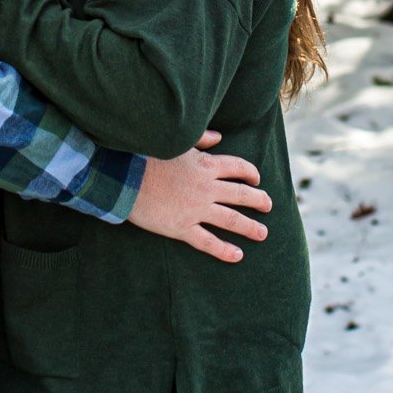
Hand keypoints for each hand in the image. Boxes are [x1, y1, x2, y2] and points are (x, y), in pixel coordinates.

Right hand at [130, 131, 271, 262]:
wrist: (124, 178)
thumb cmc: (147, 157)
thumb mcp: (177, 144)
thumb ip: (201, 140)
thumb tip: (219, 137)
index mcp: (206, 165)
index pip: (238, 167)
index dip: (250, 172)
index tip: (257, 178)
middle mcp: (206, 188)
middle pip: (241, 194)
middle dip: (258, 200)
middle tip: (268, 206)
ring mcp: (196, 210)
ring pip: (230, 219)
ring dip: (249, 227)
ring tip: (262, 233)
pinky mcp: (182, 228)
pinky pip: (208, 241)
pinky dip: (224, 249)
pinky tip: (237, 255)